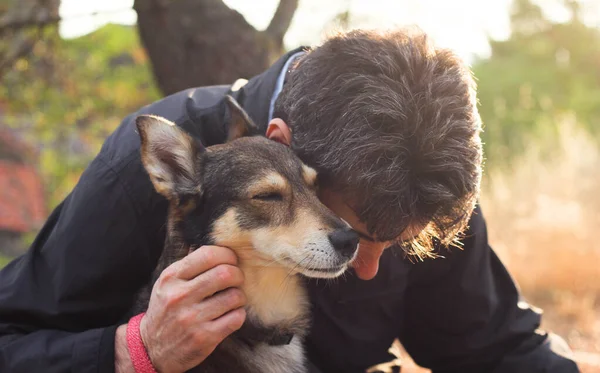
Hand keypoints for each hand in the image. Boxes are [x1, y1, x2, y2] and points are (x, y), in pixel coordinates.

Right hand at [127, 245, 245, 372]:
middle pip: (225, 273)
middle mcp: (180, 296)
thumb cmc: (166, 309)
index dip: (227, 254)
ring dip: (239, 296)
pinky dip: (238, 314)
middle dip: (238, 274)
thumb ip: (189, 263)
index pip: (208, 254)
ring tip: (233, 298)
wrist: (152, 348)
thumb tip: (213, 241)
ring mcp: (192, 318)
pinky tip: (230, 314)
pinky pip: (236, 318)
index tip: (231, 260)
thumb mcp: (168, 283)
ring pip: (234, 296)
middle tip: (236, 279)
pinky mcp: (205, 337)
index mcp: (171, 277)